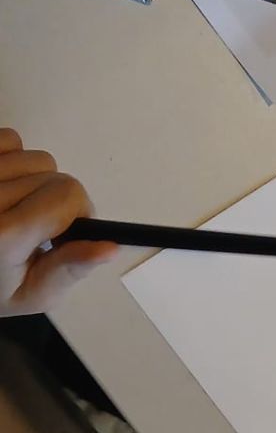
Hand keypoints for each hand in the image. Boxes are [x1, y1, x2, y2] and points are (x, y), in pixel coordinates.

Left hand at [0, 129, 114, 315]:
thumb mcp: (32, 293)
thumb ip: (70, 269)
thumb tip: (109, 247)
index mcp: (3, 236)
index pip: (68, 194)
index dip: (80, 211)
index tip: (67, 231)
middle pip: (54, 174)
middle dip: (58, 200)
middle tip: (39, 227)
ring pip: (35, 156)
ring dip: (37, 180)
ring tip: (20, 207)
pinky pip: (10, 139)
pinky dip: (15, 158)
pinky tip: (8, 186)